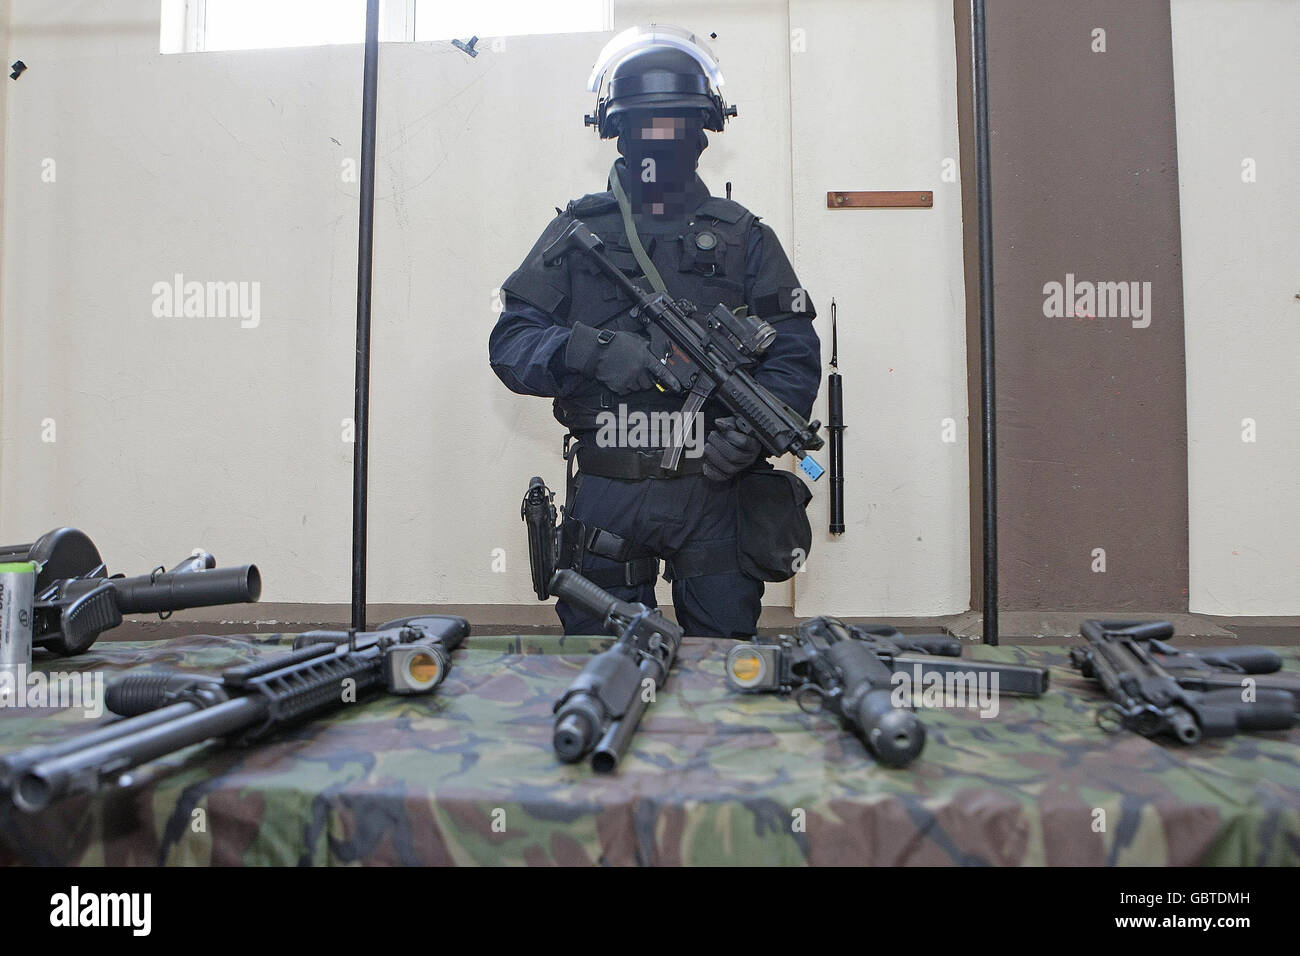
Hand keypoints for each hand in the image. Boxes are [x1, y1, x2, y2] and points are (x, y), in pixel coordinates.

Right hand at [565, 326, 680, 394]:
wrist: (596, 351)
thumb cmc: (612, 343)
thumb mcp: (633, 339)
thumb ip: (644, 345)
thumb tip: (650, 348)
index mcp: (643, 358)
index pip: (661, 371)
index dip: (671, 381)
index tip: (677, 387)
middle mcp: (638, 370)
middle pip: (648, 383)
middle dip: (645, 379)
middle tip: (636, 371)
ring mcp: (629, 380)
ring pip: (637, 388)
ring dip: (634, 383)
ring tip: (624, 371)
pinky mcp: (619, 387)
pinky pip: (626, 391)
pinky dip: (623, 386)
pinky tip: (618, 375)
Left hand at [702, 416, 763, 481]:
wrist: (731, 443)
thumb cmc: (734, 432)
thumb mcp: (734, 424)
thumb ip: (728, 423)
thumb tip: (718, 423)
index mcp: (753, 445)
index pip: (744, 442)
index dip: (731, 435)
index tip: (722, 429)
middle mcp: (749, 459)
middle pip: (734, 456)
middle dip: (719, 444)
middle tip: (712, 435)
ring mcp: (738, 469)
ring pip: (727, 467)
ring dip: (713, 455)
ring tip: (707, 445)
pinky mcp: (727, 475)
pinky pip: (719, 476)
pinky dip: (710, 468)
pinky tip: (705, 460)